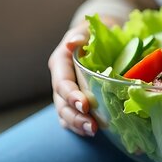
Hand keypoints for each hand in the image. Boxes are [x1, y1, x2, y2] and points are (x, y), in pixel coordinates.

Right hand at [48, 21, 95, 136]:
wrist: (100, 36)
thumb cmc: (95, 31)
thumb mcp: (89, 28)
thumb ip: (82, 35)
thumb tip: (73, 43)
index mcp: (60, 62)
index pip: (62, 82)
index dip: (71, 95)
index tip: (84, 104)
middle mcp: (60, 79)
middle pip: (61, 103)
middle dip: (75, 116)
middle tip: (92, 126)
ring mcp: (66, 93)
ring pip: (65, 113)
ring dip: (77, 124)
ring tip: (92, 132)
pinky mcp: (75, 101)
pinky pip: (71, 117)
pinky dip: (78, 127)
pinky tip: (90, 133)